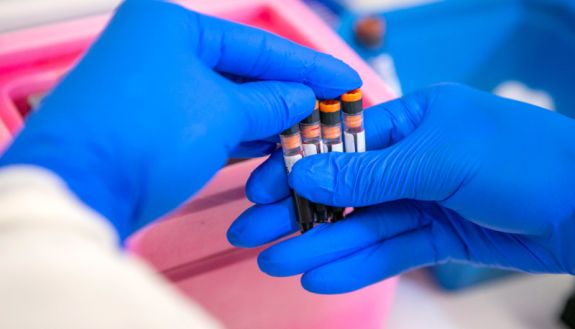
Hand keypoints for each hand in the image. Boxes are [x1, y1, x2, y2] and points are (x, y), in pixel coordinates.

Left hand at [0, 0, 360, 239]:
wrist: (81, 189)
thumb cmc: (146, 136)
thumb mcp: (221, 113)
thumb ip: (270, 103)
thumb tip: (302, 100)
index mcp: (173, 26)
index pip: (259, 45)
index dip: (308, 67)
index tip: (345, 82)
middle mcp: (160, 49)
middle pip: (243, 73)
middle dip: (289, 95)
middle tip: (332, 111)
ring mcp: (155, 89)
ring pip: (228, 101)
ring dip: (268, 119)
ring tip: (311, 131)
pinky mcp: (153, 126)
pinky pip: (211, 124)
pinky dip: (242, 136)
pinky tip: (274, 145)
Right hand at [228, 84, 574, 293]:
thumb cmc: (524, 160)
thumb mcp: (440, 157)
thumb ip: (370, 173)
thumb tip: (306, 174)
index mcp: (412, 119)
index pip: (339, 142)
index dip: (297, 166)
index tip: (259, 189)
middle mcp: (412, 156)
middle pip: (342, 187)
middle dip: (296, 211)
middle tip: (250, 234)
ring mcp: (424, 197)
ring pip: (361, 224)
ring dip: (319, 243)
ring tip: (276, 262)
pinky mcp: (438, 234)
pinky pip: (389, 249)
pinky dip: (357, 264)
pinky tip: (320, 276)